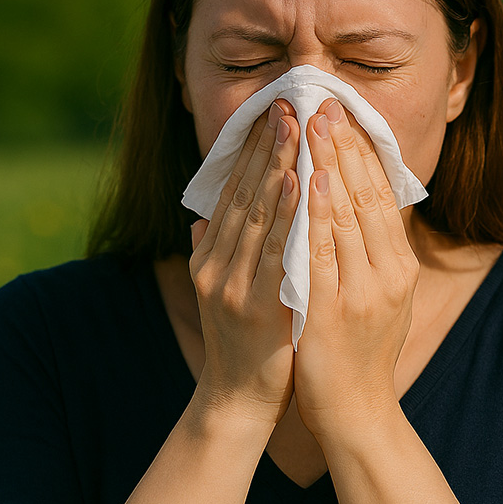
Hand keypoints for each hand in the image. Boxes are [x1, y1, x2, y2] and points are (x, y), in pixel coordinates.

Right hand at [189, 101, 300, 426]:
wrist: (237, 400)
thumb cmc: (240, 342)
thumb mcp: (220, 292)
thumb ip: (210, 252)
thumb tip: (202, 219)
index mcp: (209, 256)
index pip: (232, 192)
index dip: (252, 151)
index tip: (272, 114)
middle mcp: (215, 263)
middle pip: (243, 193)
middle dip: (266, 146)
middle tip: (287, 103)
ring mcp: (232, 283)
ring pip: (257, 213)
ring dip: (277, 166)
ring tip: (294, 127)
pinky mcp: (254, 304)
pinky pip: (275, 249)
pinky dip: (287, 213)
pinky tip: (301, 181)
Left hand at [294, 98, 419, 439]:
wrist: (356, 409)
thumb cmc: (362, 347)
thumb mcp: (379, 293)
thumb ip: (369, 250)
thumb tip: (351, 200)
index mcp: (400, 264)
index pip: (381, 195)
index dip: (362, 152)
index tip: (343, 114)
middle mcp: (390, 272)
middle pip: (367, 195)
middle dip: (345, 145)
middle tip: (326, 102)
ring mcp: (365, 291)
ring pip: (348, 215)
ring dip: (331, 165)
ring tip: (315, 124)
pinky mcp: (337, 310)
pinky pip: (325, 252)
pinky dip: (319, 213)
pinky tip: (310, 180)